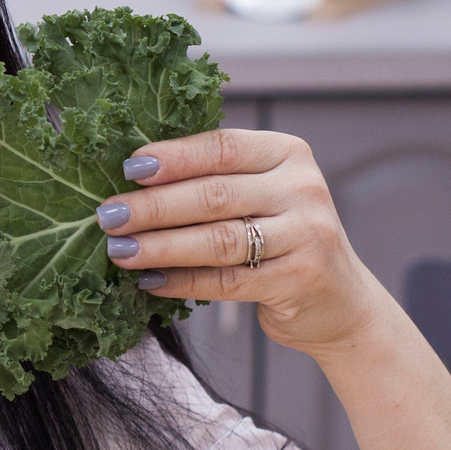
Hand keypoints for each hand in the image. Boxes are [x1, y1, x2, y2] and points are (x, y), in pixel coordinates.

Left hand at [94, 128, 393, 358]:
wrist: (342, 302)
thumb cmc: (282, 238)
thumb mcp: (263, 194)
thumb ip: (216, 179)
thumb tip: (132, 177)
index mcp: (287, 153)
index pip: (221, 147)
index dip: (173, 157)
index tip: (128, 167)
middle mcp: (302, 188)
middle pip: (213, 194)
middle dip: (153, 206)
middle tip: (108, 215)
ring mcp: (305, 234)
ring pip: (218, 239)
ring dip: (161, 245)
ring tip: (119, 250)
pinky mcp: (299, 279)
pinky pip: (227, 280)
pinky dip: (183, 282)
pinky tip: (150, 281)